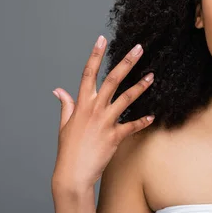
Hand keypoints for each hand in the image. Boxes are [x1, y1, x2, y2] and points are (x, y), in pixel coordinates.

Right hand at [51, 35, 154, 189]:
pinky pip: (132, 126)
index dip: (95, 55)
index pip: (88, 73)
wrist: (73, 173)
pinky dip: (142, 121)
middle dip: (126, 62)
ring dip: (140, 87)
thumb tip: (58, 90)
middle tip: (139, 48)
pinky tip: (152, 116)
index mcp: (82, 104)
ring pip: (126, 99)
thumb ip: (66, 105)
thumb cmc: (69, 149)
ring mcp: (105, 122)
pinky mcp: (115, 136)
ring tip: (152, 76)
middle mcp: (94, 109)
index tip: (102, 39)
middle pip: (112, 80)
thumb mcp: (65, 124)